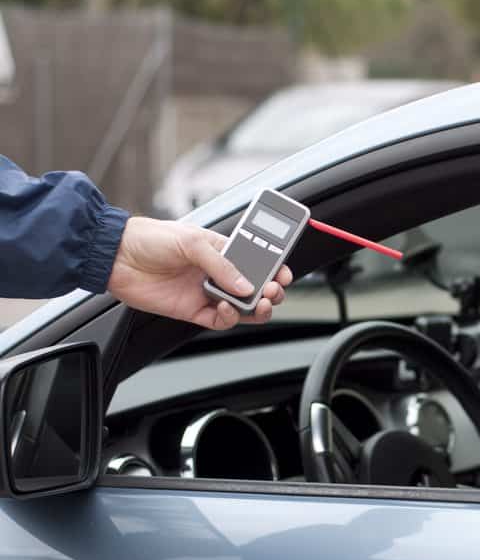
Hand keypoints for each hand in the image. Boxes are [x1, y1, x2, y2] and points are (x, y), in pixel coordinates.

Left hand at [107, 217, 292, 329]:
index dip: (274, 269)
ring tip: (261, 303)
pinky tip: (225, 306)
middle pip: (255, 288)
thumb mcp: (193, 241)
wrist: (115, 257)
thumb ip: (223, 265)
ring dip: (256, 308)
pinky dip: (229, 316)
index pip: (257, 262)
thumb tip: (247, 286)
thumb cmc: (150, 238)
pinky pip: (220, 320)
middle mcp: (217, 273)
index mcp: (222, 251)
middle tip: (273, 290)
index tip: (284, 274)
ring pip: (242, 308)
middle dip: (270, 291)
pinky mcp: (193, 311)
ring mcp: (206, 292)